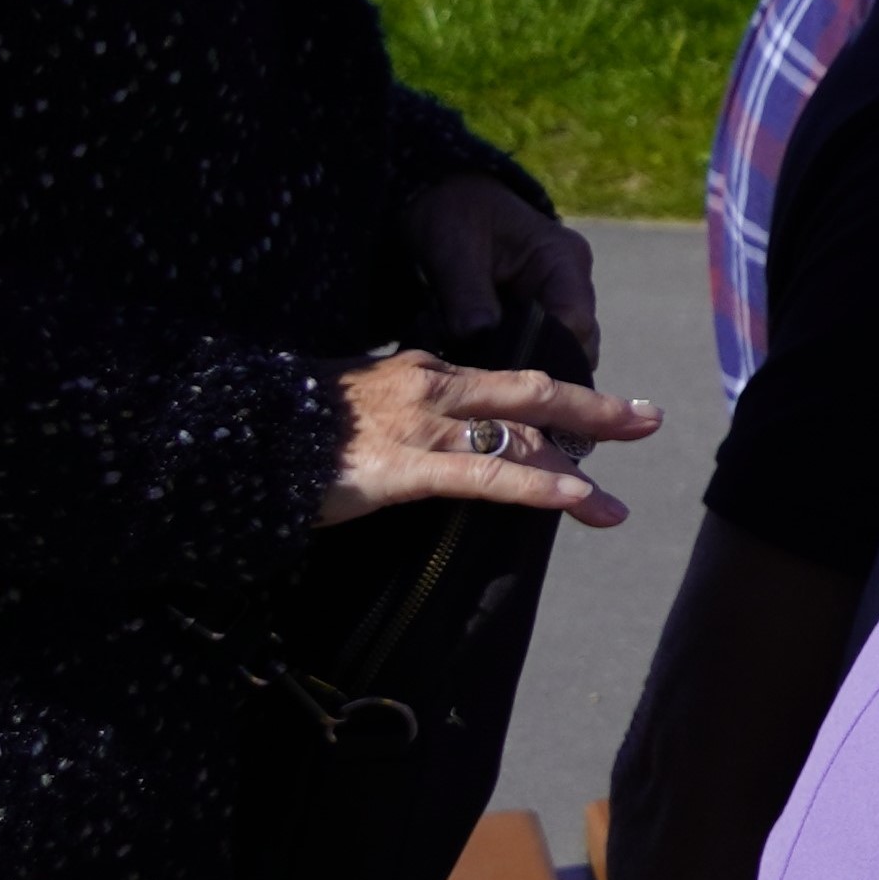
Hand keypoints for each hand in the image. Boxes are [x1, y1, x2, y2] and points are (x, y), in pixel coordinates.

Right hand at [320, 347, 660, 527]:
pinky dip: (537, 487)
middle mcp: (434, 387)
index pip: (506, 386)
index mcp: (425, 371)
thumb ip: (406, 417)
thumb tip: (438, 443)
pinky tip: (576, 498)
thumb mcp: (359, 409)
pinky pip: (486, 476)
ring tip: (615, 508)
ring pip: (520, 438)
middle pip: (533, 394)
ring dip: (577, 473)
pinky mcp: (405, 466)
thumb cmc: (288, 431)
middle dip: (597, 410)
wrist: (229, 436)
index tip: (599, 416)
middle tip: (649, 421)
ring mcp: (422, 425)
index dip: (558, 403)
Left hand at [411, 174, 601, 370]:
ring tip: (489, 384)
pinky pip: (536, 347)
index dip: (548, 354)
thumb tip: (479, 339)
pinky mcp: (534, 313)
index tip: (508, 379)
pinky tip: (486, 375)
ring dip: (525, 367)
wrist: (440, 199)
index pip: (575, 321)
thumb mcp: (453, 248)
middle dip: (540, 368)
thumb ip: (467, 295)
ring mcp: (555, 300)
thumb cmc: (452, 213)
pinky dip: (513, 362)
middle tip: (496, 391)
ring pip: (559, 351)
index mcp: (562, 259)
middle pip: (576, 344)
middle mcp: (569, 282)